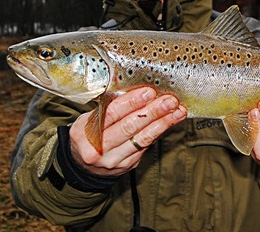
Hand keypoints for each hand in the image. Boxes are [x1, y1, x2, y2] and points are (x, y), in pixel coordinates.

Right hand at [68, 87, 186, 175]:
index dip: (132, 102)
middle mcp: (98, 149)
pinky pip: (146, 146)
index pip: (112, 114)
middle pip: (129, 127)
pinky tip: (169, 122)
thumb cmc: (88, 136)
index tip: (149, 92)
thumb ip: (109, 107)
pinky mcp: (127, 165)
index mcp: (85, 133)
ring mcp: (114, 160)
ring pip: (142, 139)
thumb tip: (138, 92)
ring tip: (177, 111)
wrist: (83, 166)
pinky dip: (159, 132)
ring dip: (163, 123)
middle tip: (169, 101)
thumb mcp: (89, 120)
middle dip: (153, 112)